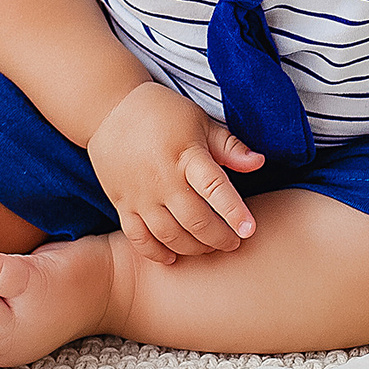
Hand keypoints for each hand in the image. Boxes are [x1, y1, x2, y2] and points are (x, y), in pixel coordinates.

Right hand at [87, 81, 263, 263]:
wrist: (109, 110)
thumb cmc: (163, 114)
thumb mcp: (200, 121)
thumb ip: (229, 147)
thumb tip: (259, 162)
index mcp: (185, 155)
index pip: (214, 188)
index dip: (234, 211)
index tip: (250, 229)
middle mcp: (162, 178)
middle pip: (195, 220)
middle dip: (219, 238)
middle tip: (234, 242)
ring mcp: (139, 194)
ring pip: (169, 235)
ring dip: (193, 248)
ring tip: (208, 247)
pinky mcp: (121, 203)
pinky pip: (138, 238)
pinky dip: (155, 253)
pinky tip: (172, 257)